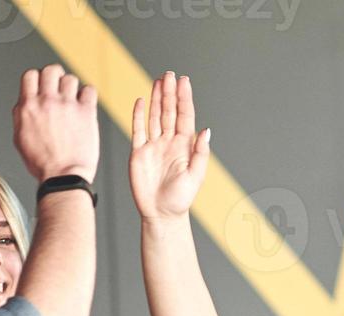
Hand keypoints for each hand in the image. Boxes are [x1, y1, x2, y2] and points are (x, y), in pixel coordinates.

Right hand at [14, 64, 100, 182]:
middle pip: (51, 70)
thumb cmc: (42, 164)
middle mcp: (47, 102)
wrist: (63, 177)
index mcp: (28, 107)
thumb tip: (24, 103)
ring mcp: (67, 105)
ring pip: (71, 79)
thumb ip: (21, 116)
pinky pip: (89, 90)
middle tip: (60, 85)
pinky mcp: (86, 112)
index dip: (38, 78)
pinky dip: (88, 95)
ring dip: (72, 87)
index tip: (43, 85)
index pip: (30, 75)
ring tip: (73, 100)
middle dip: (55, 75)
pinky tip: (85, 104)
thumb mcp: (20, 138)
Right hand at [130, 71, 210, 222]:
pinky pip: (138, 129)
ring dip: (156, 99)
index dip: (184, 98)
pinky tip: (141, 101)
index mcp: (184, 146)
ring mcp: (153, 146)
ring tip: (158, 81)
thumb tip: (205, 131)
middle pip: (169, 111)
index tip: (184, 81)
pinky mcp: (139, 153)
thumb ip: (200, 153)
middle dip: (169, 93)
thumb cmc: (180, 199)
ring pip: (154, 116)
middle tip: (170, 74)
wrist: (161, 214)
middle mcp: (169, 142)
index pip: (184, 116)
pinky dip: (139, 115)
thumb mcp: (195, 176)